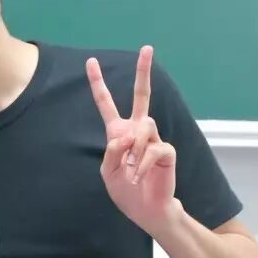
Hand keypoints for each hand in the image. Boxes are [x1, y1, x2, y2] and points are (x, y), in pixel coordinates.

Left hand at [86, 45, 178, 234]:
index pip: (106, 103)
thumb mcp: (107, 171)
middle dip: (143, 72)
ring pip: (143, 127)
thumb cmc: (126, 190)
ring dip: (134, 150)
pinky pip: (152, 149)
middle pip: (142, 95)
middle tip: (146, 48)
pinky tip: (139, 176)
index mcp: (118, 132)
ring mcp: (154, 138)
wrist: (145, 209)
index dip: (98, 83)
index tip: (91, 61)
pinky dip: (142, 164)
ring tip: (132, 170)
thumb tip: (128, 136)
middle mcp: (138, 130)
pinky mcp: (166, 151)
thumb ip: (111, 151)